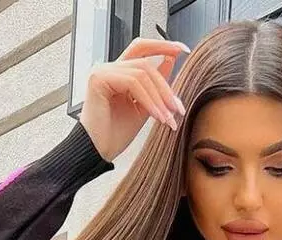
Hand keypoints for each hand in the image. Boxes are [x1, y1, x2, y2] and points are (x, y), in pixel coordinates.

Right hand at [79, 37, 189, 162]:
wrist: (98, 152)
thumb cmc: (116, 134)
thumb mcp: (144, 107)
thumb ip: (155, 86)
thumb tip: (170, 61)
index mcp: (118, 72)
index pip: (142, 49)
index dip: (162, 45)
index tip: (183, 50)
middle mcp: (109, 68)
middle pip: (145, 63)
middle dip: (165, 86)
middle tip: (178, 109)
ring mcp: (103, 71)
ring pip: (142, 73)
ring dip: (159, 97)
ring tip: (168, 118)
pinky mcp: (99, 79)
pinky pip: (132, 82)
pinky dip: (149, 100)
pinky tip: (156, 116)